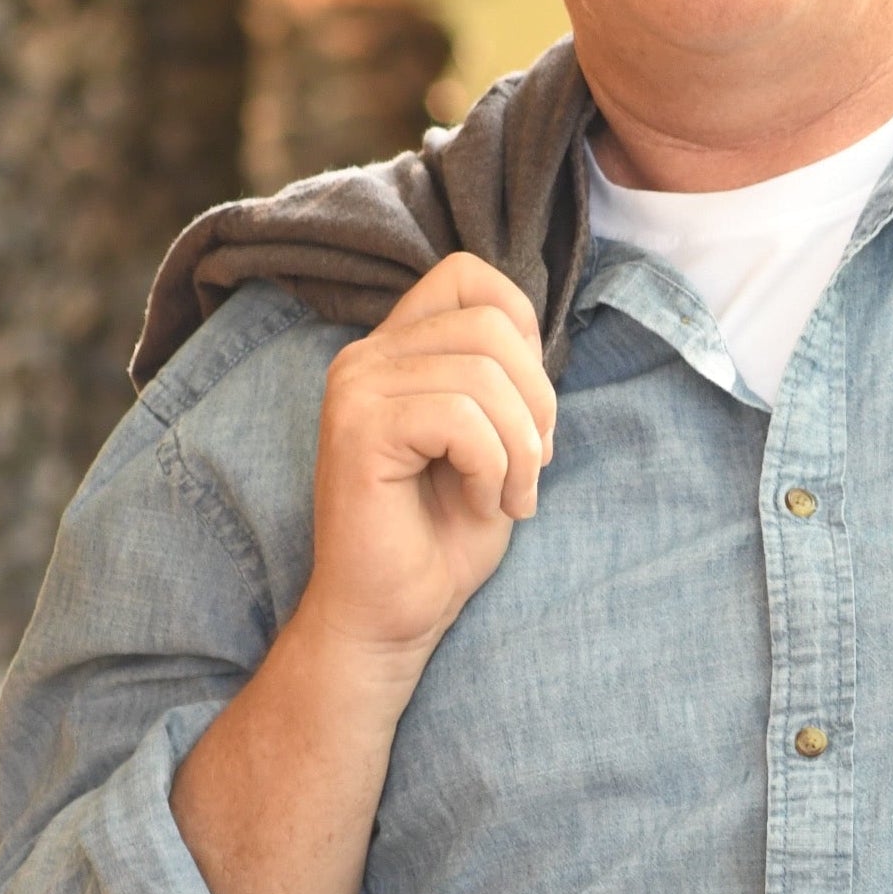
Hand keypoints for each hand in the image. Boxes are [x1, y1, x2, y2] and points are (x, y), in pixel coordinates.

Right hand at [294, 252, 555, 660]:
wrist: (392, 617)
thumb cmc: (444, 534)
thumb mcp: (495, 436)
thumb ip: (503, 374)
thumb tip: (534, 333)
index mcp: (395, 348)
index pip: (469, 276)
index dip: (521, 328)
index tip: (528, 406)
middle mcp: (365, 355)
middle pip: (491, 325)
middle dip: (537, 402)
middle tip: (531, 468)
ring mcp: (356, 388)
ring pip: (484, 373)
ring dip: (520, 447)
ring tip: (507, 495)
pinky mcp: (358, 429)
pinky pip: (462, 418)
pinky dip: (493, 468)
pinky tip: (478, 504)